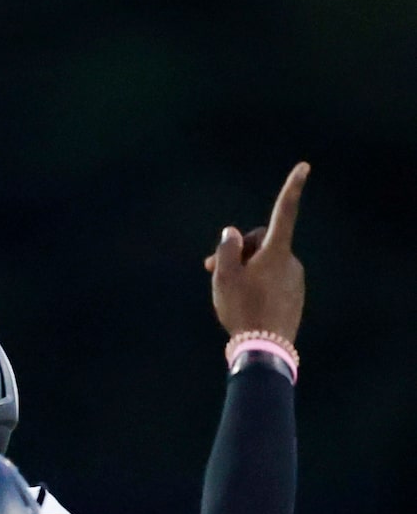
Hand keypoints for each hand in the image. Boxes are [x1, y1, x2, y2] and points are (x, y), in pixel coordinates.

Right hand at [206, 162, 306, 344]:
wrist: (266, 347)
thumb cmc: (242, 309)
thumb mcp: (224, 278)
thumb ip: (225, 250)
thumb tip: (231, 233)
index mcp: (275, 251)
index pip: (283, 212)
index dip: (292, 188)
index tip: (304, 166)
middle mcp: (290, 260)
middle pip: (261, 243)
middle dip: (238, 251)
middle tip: (209, 269)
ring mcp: (294, 278)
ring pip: (265, 263)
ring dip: (245, 269)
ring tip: (225, 291)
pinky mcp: (294, 295)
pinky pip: (272, 280)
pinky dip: (256, 284)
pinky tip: (243, 303)